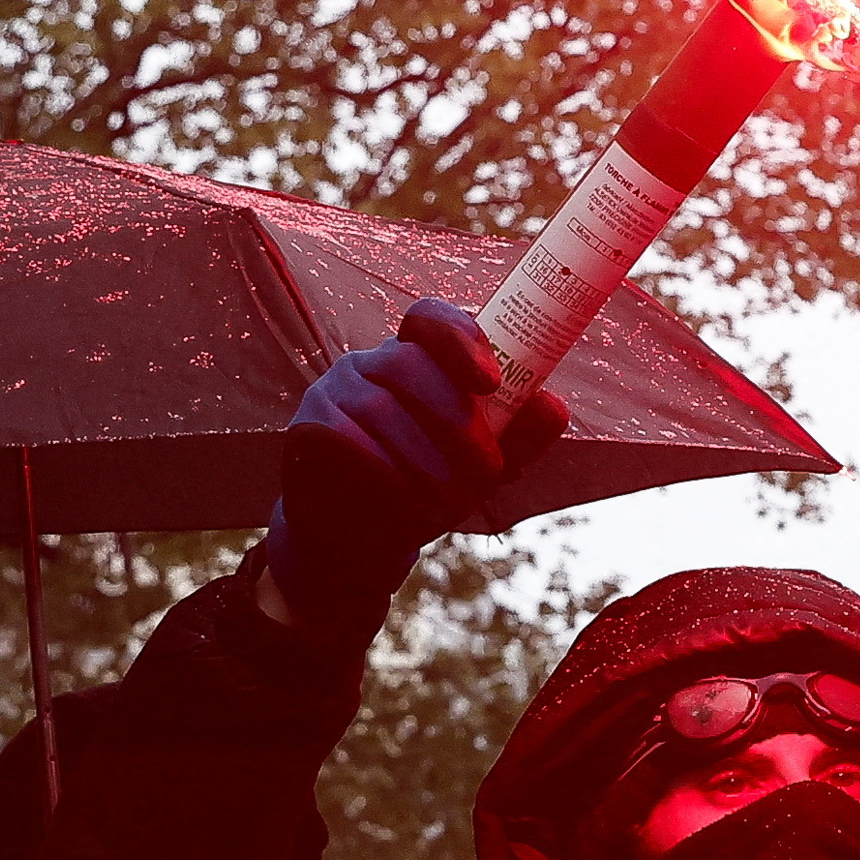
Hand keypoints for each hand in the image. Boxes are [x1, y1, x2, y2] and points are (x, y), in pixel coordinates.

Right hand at [255, 297, 568, 632]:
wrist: (358, 541)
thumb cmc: (426, 487)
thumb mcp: (482, 466)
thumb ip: (520, 436)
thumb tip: (553, 406)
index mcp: (419, 358)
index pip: (431, 318)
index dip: (462, 337)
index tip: (492, 382)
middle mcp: (371, 364)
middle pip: (411, 364)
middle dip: (458, 423)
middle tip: (487, 472)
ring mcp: (333, 391)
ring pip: (383, 409)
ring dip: (426, 462)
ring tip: (451, 502)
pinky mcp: (306, 428)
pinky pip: (347, 440)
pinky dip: (385, 474)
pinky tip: (404, 501)